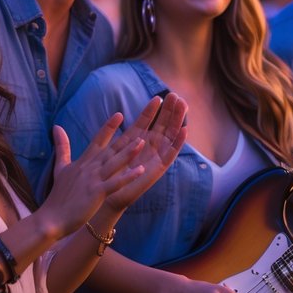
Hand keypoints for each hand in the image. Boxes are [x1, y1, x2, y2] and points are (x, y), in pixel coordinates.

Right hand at [40, 114, 147, 237]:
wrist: (52, 218)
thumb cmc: (58, 196)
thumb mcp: (60, 167)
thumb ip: (62, 147)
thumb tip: (56, 126)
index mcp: (83, 162)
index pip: (98, 140)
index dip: (109, 127)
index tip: (119, 114)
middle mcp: (89, 167)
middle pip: (110, 149)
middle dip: (125, 137)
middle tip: (140, 124)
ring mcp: (93, 180)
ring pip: (114, 163)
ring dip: (128, 152)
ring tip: (142, 141)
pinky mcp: (97, 193)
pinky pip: (115, 183)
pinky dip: (128, 176)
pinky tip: (141, 170)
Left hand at [101, 93, 187, 212]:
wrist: (107, 196)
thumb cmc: (106, 175)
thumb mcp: (108, 150)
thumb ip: (108, 134)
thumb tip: (118, 115)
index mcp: (136, 141)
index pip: (147, 122)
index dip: (153, 110)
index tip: (159, 96)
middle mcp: (148, 147)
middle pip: (162, 125)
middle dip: (169, 111)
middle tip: (175, 95)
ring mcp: (155, 157)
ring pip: (169, 135)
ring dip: (177, 121)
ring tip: (183, 106)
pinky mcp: (158, 169)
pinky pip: (171, 154)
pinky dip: (178, 142)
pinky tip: (185, 130)